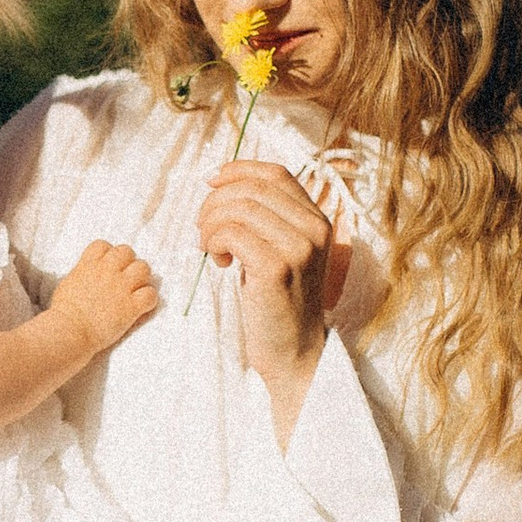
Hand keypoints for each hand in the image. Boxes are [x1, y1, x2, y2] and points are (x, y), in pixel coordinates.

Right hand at [46, 238, 159, 358]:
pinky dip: (149, 300)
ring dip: (142, 278)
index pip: (104, 246)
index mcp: (89, 265)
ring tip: (136, 290)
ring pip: (143, 268)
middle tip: (125, 279)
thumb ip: (82, 275)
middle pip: (127, 252)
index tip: (107, 266)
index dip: (108, 254)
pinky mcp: (131, 306)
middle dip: (128, 263)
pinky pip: (151, 294)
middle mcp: (107, 271)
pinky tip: (142, 307)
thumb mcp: (68, 284)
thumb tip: (86, 276)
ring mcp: (121, 287)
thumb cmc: (63, 313)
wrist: (69, 331)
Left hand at [195, 160, 350, 414]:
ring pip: (237, 209)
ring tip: (210, 247)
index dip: (239, 169)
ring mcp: (299, 248)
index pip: (276, 174)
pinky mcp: (277, 267)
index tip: (211, 179)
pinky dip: (214, 241)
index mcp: (318, 220)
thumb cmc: (279, 302)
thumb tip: (222, 180)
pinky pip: (231, 234)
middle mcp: (314, 229)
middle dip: (215, 202)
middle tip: (203, 228)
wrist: (294, 352)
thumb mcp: (282, 251)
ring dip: (210, 224)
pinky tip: (219, 261)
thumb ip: (266, 218)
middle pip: (251, 189)